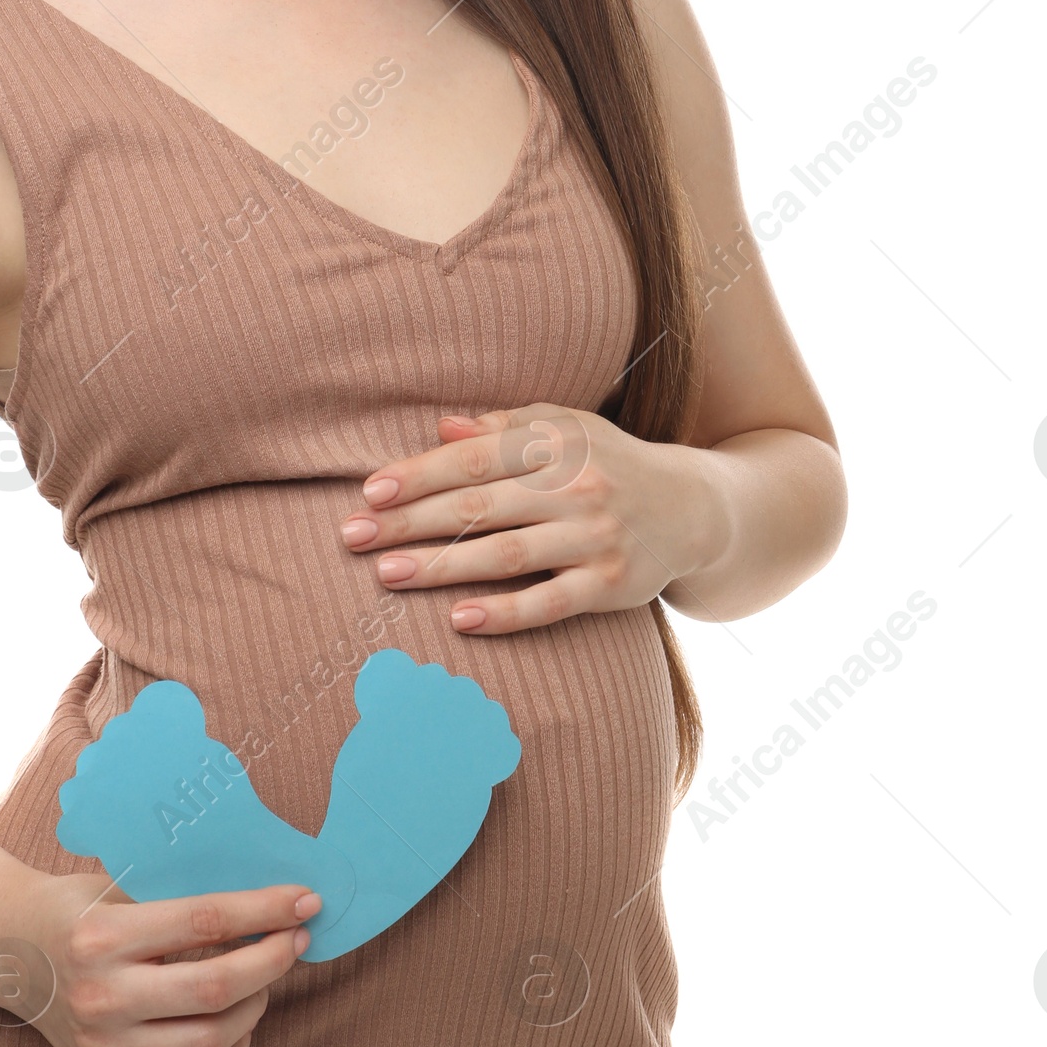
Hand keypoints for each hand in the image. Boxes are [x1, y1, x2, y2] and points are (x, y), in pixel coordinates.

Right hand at [0, 872, 318, 1046]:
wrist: (9, 950)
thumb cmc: (77, 907)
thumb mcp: (120, 884)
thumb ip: (183, 897)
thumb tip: (269, 900)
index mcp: (102, 937)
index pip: (205, 922)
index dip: (264, 911)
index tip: (305, 901)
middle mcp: (100, 997)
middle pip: (214, 989)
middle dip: (271, 962)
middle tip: (297, 940)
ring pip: (209, 1041)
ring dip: (256, 1007)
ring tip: (266, 977)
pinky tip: (241, 1020)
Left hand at [339, 405, 727, 635]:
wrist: (693, 507)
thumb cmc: (607, 461)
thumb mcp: (563, 427)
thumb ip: (503, 427)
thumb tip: (440, 428)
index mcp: (555, 442)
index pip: (473, 459)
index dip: (417, 475)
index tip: (368, 494)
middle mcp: (576, 486)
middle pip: (479, 508)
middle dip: (410, 523)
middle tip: (353, 539)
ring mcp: (595, 538)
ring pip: (506, 555)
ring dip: (442, 567)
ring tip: (386, 575)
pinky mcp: (612, 585)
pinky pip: (550, 603)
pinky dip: (505, 614)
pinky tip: (459, 619)